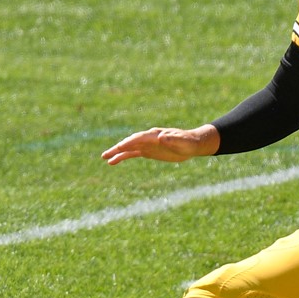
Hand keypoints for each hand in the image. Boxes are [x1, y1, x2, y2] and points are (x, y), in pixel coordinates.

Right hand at [100, 125, 218, 164]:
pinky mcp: (148, 151)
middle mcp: (149, 138)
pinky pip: (133, 153)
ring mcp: (147, 144)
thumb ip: (172, 139)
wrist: (193, 144)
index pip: (139, 138)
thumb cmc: (189, 142)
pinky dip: (123, 156)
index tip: (119, 148)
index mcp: (156, 135)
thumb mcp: (183, 142)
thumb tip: (162, 137)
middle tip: (105, 155)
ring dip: (117, 153)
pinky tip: (113, 162)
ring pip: (129, 148)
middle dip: (118, 148)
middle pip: (130, 142)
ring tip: (105, 159)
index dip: (129, 143)